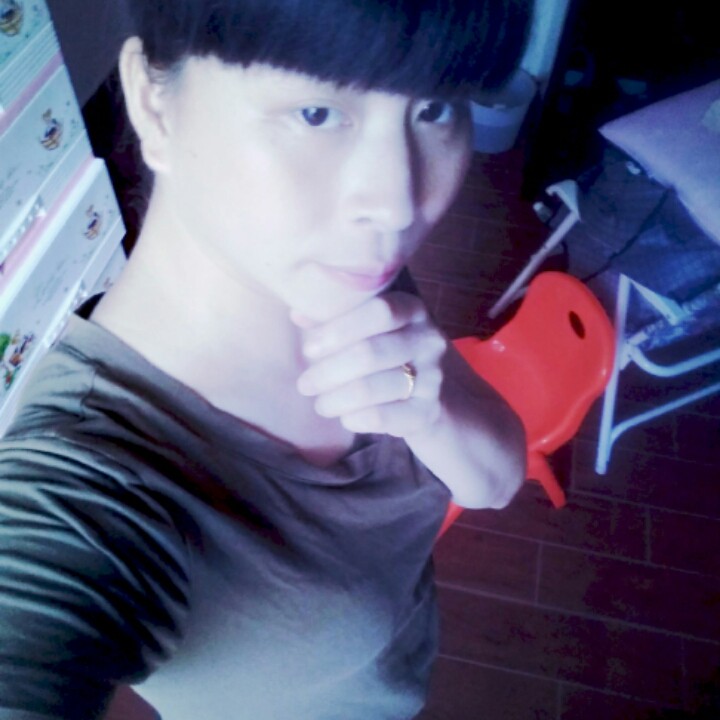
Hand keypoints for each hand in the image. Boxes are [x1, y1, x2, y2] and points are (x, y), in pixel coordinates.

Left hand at [294, 292, 446, 436]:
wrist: (441, 394)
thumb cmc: (392, 353)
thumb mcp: (372, 328)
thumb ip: (337, 316)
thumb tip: (299, 315)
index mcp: (413, 310)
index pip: (379, 312)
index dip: (338, 330)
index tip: (309, 349)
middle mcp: (429, 340)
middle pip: (369, 353)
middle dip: (327, 372)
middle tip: (304, 385)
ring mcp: (433, 378)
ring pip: (371, 388)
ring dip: (335, 399)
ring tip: (320, 404)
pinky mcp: (428, 412)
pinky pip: (383, 417)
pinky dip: (355, 418)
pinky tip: (345, 417)